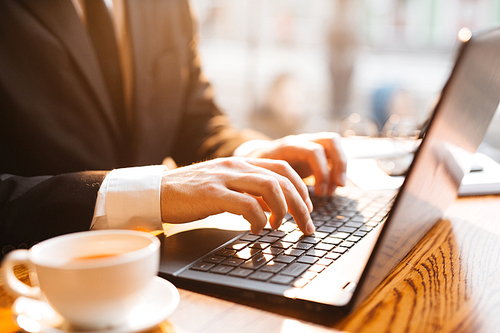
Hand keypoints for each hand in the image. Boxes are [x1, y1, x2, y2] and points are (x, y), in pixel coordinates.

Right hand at [160, 157, 314, 234]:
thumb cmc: (192, 193)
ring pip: (270, 188)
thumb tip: (274, 207)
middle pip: (282, 179)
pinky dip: (259, 220)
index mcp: (241, 163)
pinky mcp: (212, 193)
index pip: (282, 168)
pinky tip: (256, 229)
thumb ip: (250, 192)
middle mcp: (236, 166)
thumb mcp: (226, 186)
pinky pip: (247, 205)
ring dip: (283, 211)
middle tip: (306, 226)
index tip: (307, 209)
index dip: (300, 188)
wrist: (158, 191)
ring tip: (280, 227)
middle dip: (300, 205)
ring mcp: (225, 178)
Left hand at [245, 132, 346, 195]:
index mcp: (287, 147)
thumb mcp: (259, 178)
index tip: (319, 193)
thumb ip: (268, 188)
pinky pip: (333, 153)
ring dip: (341, 166)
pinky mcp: (315, 151)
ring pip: (334, 143)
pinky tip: (330, 189)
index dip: (321, 173)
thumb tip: (274, 208)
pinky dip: (337, 170)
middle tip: (338, 186)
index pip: (312, 152)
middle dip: (338, 165)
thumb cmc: (257, 172)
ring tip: (336, 188)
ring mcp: (309, 143)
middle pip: (330, 141)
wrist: (254, 158)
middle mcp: (301, 141)